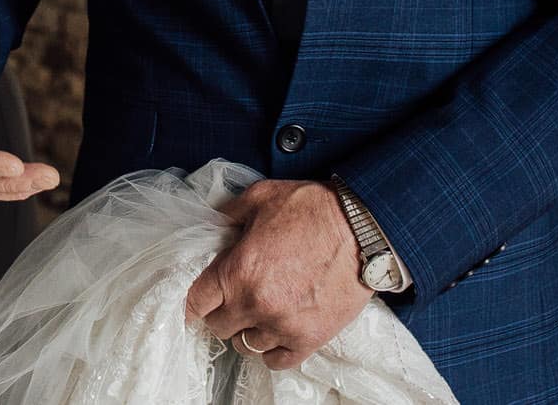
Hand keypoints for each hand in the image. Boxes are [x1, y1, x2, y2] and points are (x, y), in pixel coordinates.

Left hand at [182, 180, 370, 369]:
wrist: (362, 228)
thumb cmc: (314, 209)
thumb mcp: (261, 196)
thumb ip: (230, 212)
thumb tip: (213, 220)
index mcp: (237, 270)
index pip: (197, 302)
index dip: (194, 302)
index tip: (198, 303)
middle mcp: (255, 303)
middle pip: (219, 327)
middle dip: (222, 313)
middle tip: (232, 300)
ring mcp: (283, 325)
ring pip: (245, 345)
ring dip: (248, 330)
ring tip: (258, 314)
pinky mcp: (310, 338)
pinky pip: (277, 361)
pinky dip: (272, 351)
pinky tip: (275, 334)